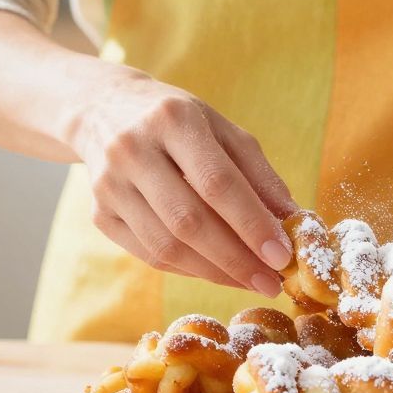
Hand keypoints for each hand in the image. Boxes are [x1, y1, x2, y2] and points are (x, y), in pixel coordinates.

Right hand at [69, 69, 296, 294]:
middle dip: (235, 259)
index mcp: (172, 119)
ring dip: (214, 272)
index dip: (252, 224)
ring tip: (249, 281)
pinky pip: (148, 254)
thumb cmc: (177, 123)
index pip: (216, 182)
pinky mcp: (99, 213)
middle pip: (188, 221)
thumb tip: (293, 222)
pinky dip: (188, 270)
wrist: (102, 110)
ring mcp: (109, 185)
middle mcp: (133, 150)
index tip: (282, 256)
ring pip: (165, 246)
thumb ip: (258, 174)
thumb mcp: (221, 129)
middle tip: (271, 282)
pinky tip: (215, 271)